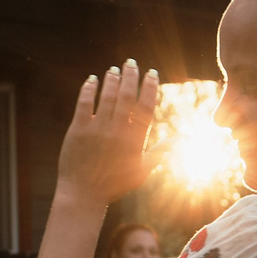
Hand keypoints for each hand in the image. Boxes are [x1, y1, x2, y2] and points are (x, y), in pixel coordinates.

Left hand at [56, 61, 158, 205]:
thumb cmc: (114, 185)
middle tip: (131, 63)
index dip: (150, 87)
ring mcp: (97, 129)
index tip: (152, 73)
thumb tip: (178, 142)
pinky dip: (89, 89)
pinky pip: (84, 103)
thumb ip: (159, 153)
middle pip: (127, 96)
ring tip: (114, 69)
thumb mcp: (141, 171)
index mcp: (135, 140)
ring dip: (111, 79)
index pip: (146, 107)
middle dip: (130, 76)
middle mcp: (117, 131)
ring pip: (107, 96)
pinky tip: (92, 79)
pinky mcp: (78, 129)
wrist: (83, 194)